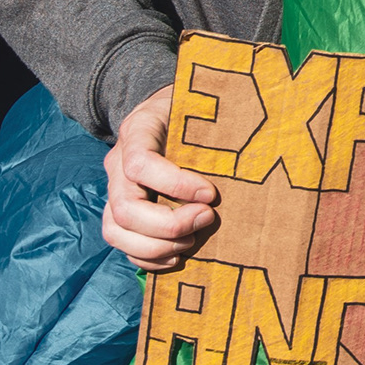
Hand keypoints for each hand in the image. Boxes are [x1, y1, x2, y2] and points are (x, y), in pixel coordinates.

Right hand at [102, 81, 220, 270]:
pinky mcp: (118, 211)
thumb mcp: (198, 108)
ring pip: (115, 230)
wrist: (164, 113)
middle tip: (207, 219)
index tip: (210, 194)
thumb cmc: (188, 112)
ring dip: (156, 246)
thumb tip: (250, 154)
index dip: (175, 185)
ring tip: (191, 242)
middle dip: (169, 225)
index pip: (140, 164)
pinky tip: (176, 257)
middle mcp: (117, 163)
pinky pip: (119, 242)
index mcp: (136, 131)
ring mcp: (114, 189)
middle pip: (125, 207)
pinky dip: (147, 257)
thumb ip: (211, 127)